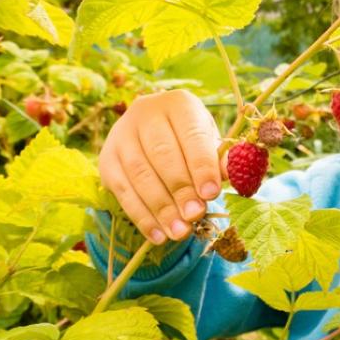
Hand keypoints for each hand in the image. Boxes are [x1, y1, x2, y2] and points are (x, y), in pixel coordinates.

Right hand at [98, 89, 222, 243]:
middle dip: (181, 189)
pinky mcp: (107, 160)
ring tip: (180, 232)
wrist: (152, 131)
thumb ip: (220, 160)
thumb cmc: (190, 140)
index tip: (211, 194)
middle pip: (162, 155)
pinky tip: (158, 235)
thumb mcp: (210, 142)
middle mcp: (145, 113)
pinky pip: (123, 191)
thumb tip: (232, 178)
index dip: (202, 166)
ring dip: (161, 208)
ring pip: (140, 174)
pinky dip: (141, 216)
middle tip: (195, 215)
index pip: (191, 135)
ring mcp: (121, 135)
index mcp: (179, 104)